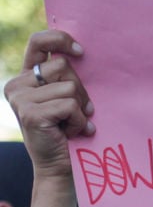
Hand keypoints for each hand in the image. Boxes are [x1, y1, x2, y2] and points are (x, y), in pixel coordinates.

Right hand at [3, 30, 93, 179]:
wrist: (59, 167)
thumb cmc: (67, 130)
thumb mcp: (63, 97)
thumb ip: (64, 76)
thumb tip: (81, 51)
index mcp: (25, 77)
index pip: (39, 41)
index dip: (61, 39)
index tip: (81, 52)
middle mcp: (17, 85)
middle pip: (63, 66)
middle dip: (80, 89)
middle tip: (77, 112)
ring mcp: (21, 99)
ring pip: (69, 87)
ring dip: (80, 108)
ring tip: (71, 124)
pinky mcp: (31, 113)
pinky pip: (70, 105)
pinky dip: (79, 121)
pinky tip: (70, 133)